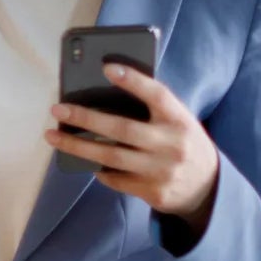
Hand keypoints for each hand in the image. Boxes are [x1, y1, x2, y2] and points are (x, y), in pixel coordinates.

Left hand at [44, 63, 219, 225]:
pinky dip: (97, 168)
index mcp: (180, 120)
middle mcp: (172, 145)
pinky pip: (115, 179)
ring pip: (111, 157)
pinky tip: (83, 159)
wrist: (207, 187)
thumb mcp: (178, 121)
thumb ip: (152, 110)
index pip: (157, 95)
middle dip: (86, 118)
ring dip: (77, 147)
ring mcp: (162, 171)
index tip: (107, 67)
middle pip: (122, 129)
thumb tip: (104, 93)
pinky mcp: (153, 192)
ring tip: (52, 136)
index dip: (133, 80)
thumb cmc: (181, 143)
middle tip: (58, 109)